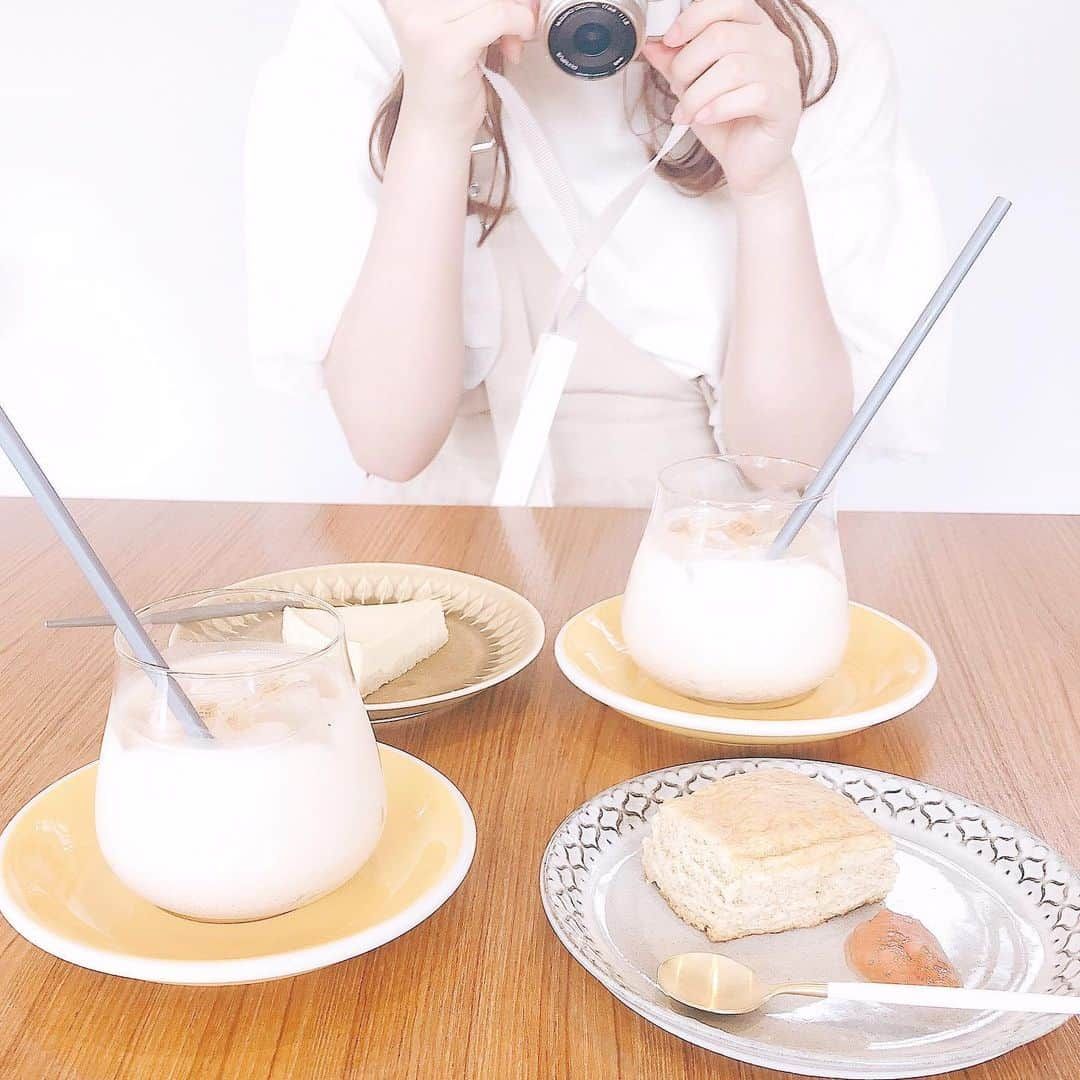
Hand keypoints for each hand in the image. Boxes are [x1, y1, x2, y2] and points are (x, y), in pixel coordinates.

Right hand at [385, 0, 537, 141]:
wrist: (435, 129)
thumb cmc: (447, 83)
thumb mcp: (460, 25)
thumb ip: (481, 4)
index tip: (507, 8)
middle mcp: (408, 2)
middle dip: (509, 3)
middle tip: (512, 29)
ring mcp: (423, 21)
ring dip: (514, 18)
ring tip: (507, 45)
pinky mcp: (445, 44)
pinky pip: (499, 15)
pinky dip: (518, 26)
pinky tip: (513, 46)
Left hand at [642, 0, 801, 197]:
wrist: (750, 164)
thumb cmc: (727, 123)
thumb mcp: (694, 88)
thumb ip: (675, 63)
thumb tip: (651, 43)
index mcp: (754, 28)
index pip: (727, 2)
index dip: (693, 18)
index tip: (669, 41)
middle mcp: (774, 43)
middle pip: (722, 35)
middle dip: (688, 64)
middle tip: (677, 87)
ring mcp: (783, 72)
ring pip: (733, 68)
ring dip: (698, 93)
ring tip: (686, 112)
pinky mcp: (785, 102)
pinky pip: (750, 96)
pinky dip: (717, 108)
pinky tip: (704, 119)